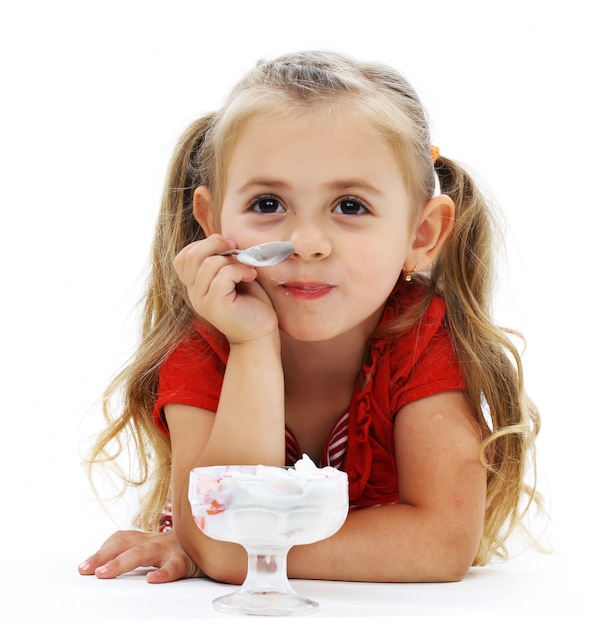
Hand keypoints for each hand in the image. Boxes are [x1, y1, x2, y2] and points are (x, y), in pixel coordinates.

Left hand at [78, 530, 200, 583]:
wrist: (215, 543)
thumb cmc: (183, 550)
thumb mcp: (158, 550)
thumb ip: (137, 554)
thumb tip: (106, 569)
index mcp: (148, 539)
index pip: (121, 539)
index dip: (102, 550)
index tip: (84, 567)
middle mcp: (156, 540)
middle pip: (126, 543)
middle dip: (104, 555)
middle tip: (87, 569)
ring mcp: (170, 549)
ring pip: (144, 552)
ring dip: (122, 562)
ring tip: (105, 573)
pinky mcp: (186, 560)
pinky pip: (174, 566)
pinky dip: (163, 573)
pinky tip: (152, 580)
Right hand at [173, 234, 277, 343]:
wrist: (261, 333)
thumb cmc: (252, 304)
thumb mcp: (234, 276)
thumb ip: (223, 260)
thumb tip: (223, 239)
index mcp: (196, 286)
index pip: (183, 257)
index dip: (203, 244)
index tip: (227, 247)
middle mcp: (194, 294)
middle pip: (192, 256)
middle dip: (215, 244)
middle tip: (236, 249)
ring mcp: (203, 301)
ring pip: (208, 264)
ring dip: (232, 261)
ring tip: (247, 269)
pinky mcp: (216, 306)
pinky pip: (222, 276)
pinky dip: (239, 270)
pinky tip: (250, 276)